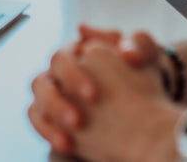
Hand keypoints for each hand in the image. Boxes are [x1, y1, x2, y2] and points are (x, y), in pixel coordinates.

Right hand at [28, 27, 165, 156]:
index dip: (72, 75)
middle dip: (58, 102)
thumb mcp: (145, 54)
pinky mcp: (54, 119)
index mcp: (74, 53)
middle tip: (78, 120)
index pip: (61, 57)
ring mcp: (54, 97)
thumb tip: (105, 40)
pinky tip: (68, 145)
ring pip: (37, 103)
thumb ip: (133, 42)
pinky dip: (48, 133)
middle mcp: (58, 74)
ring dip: (52, 118)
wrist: (150, 103)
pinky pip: (39, 123)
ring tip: (73, 131)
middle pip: (41, 82)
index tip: (93, 96)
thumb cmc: (143, 73)